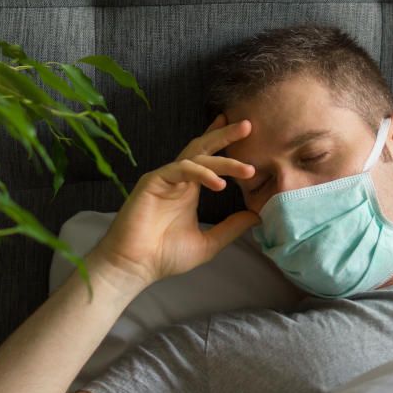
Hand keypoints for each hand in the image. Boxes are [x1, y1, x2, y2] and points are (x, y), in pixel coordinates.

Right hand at [89, 114, 258, 287]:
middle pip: (202, 148)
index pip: (207, 159)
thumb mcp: (208, 242)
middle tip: (248, 125)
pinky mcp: (153, 181)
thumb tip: (257, 217)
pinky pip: (181, 169)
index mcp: (188, 190)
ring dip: (223, 160)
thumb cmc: (164, 256)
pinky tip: (219, 184)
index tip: (245, 131)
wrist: (135, 266)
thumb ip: (231, 228)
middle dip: (225, 135)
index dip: (223, 143)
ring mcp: (164, 178)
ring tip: (247, 169)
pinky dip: (202, 173)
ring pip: (196, 157)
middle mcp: (177, 180)